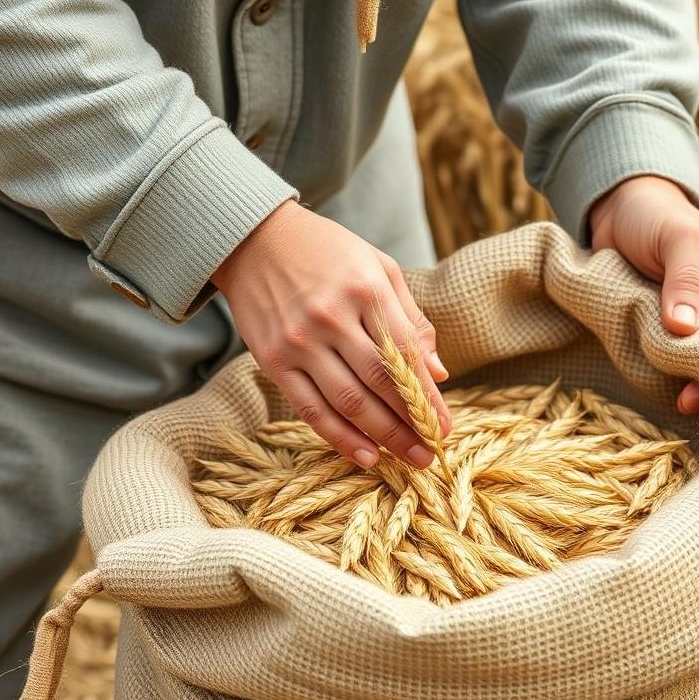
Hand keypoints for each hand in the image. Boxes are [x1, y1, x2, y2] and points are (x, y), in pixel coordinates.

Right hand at [211, 199, 450, 468]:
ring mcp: (299, 341)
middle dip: (410, 424)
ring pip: (347, 402)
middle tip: (431, 454)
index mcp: (365, 289)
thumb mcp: (379, 268)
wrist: (254, 240)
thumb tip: (437, 373)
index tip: (444, 426)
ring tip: (409, 459)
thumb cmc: (327, 253)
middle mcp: (332, 317)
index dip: (428, 396)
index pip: (405, 354)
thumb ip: (410, 319)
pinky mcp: (273, 361)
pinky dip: (339, 437)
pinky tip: (365, 456)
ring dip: (383, 437)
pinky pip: (309, 408)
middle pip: (379, 383)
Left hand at [589, 176, 698, 414]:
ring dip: (688, 381)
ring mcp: (697, 326)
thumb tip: (683, 327)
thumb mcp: (678, 238)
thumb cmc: (657, 217)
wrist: (617, 214)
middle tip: (691, 402)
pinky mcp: (665, 335)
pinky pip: (670, 361)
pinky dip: (665, 375)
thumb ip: (684, 279)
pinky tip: (659, 392)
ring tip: (679, 404)